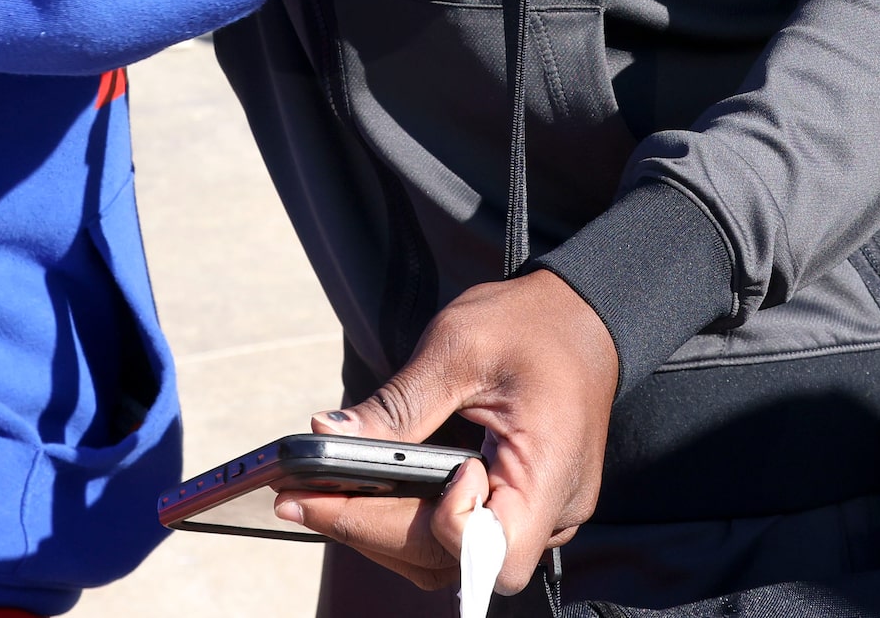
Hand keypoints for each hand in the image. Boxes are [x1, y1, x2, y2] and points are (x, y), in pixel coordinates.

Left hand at [273, 269, 615, 594]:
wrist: (580, 318)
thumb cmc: (530, 325)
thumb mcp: (458, 347)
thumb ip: (397, 404)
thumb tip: (326, 434)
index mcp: (548, 470)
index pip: (493, 551)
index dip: (443, 528)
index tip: (404, 472)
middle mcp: (550, 511)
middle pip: (457, 561)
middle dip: (373, 530)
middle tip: (299, 498)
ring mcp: (538, 517)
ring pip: (452, 560)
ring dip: (383, 534)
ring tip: (320, 497)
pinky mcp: (519, 509)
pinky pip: (459, 539)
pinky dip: (408, 523)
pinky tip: (365, 494)